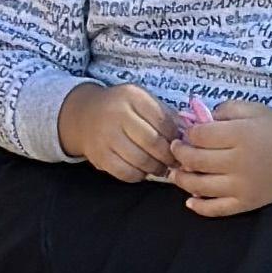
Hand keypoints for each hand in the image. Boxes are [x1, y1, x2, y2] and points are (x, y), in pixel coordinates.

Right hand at [59, 83, 176, 183]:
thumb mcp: (141, 101)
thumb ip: (164, 115)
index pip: (163, 121)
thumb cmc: (121, 109)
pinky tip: (143, 170)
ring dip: (156, 168)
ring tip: (161, 167)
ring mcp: (106, 136)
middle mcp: (117, 115)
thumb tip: (187, 136)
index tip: (181, 145)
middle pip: (152, 142)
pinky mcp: (99, 156)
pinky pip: (126, 173)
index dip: (176, 138)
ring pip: (141, 160)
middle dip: (169, 156)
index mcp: (132, 97)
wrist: (84, 115)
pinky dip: (139, 175)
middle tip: (175, 161)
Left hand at [175, 99, 271, 216]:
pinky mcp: (246, 203)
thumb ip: (224, 109)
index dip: (187, 133)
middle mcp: (240, 162)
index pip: (200, 136)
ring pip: (199, 186)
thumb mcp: (253, 109)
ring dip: (182, 179)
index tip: (187, 132)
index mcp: (241, 135)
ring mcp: (242, 186)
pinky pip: (216, 209)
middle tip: (177, 148)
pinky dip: (198, 206)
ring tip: (177, 172)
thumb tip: (196, 120)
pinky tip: (190, 199)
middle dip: (180, 153)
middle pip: (195, 160)